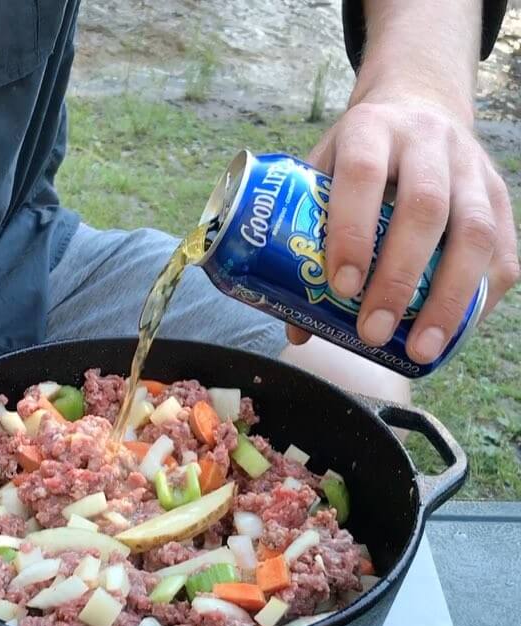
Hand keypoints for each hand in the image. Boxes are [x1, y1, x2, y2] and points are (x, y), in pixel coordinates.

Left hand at [289, 96, 519, 360]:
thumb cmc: (357, 158)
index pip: (363, 175)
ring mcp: (470, 166)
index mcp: (371, 129)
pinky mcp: (499, 193)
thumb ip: (305, 242)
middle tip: (373, 332)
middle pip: (424, 209)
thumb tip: (297, 329)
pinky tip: (455, 332)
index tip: (341, 287)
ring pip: (474, 232)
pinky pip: (503, 250)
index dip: (353, 232)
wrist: (419, 103)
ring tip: (421, 349)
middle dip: (398, 279)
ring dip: (448, 299)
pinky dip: (480, 297)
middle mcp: (427, 140)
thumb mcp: (320, 174)